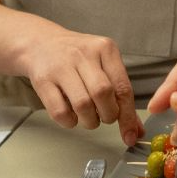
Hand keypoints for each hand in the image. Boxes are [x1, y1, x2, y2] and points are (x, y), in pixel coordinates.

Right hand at [20, 27, 142, 146]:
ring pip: (82, 105)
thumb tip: (135, 130)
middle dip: (107, 115)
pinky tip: (71, 116)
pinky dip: (69, 122)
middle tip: (103, 116)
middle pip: (103, 94)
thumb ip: (121, 96)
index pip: (123, 87)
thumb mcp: (103, 66)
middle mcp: (83, 54)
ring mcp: (61, 66)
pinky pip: (60, 112)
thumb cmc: (77, 58)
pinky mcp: (43, 80)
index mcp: (105, 48)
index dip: (128, 116)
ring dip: (89, 121)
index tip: (130, 134)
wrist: (40, 43)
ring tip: (88, 117)